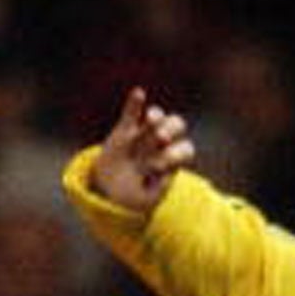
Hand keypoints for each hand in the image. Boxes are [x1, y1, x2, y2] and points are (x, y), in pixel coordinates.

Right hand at [88, 87, 195, 213]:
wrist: (109, 194)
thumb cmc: (134, 198)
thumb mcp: (148, 201)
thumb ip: (159, 189)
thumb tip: (165, 172)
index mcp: (172, 159)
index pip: (185, 149)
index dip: (178, 154)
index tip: (163, 166)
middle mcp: (161, 143)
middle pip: (176, 124)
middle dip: (171, 129)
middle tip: (161, 138)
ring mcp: (143, 134)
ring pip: (157, 116)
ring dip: (157, 116)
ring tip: (150, 120)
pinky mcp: (124, 131)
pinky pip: (130, 113)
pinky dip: (134, 103)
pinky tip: (139, 94)